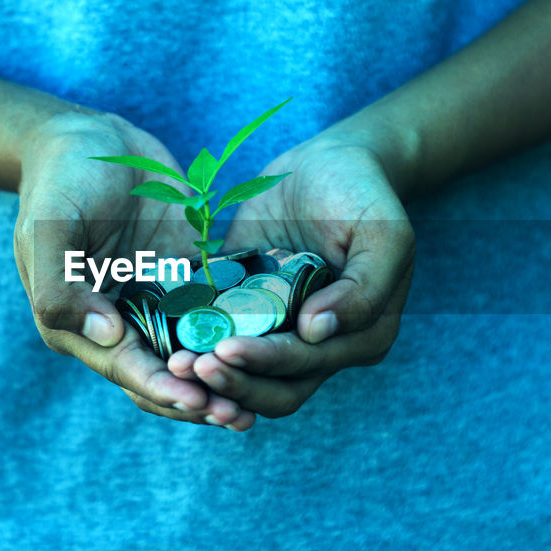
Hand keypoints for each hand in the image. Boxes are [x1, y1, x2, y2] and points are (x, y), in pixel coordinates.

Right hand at [13, 108, 243, 425]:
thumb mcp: (49, 227)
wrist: (89, 136)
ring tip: (258, 405)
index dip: (163, 389)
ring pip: (192, 356)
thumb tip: (106, 337)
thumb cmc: (61, 179)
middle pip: (161, 376)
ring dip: (221, 382)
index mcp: (77, 322)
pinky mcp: (183, 280)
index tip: (199, 402)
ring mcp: (153, 303)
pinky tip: (273, 351)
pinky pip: (214, 316)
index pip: (125, 368)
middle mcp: (117, 322)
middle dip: (198, 401)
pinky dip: (237, 337)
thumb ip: (62, 286)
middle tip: (239, 417)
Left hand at [166, 128, 414, 423]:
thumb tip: (316, 332)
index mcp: (362, 335)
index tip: (226, 350)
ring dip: (212, 378)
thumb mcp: (385, 233)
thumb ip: (364, 289)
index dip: (267, 363)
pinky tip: (166, 341)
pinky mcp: (249, 310)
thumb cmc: (364, 193)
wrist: (332, 161)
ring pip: (247, 377)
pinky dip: (198, 347)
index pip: (308, 365)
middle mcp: (323, 345)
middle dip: (232, 382)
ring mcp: (283, 331)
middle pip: (275, 388)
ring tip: (174, 363)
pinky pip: (223, 339)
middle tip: (188, 366)